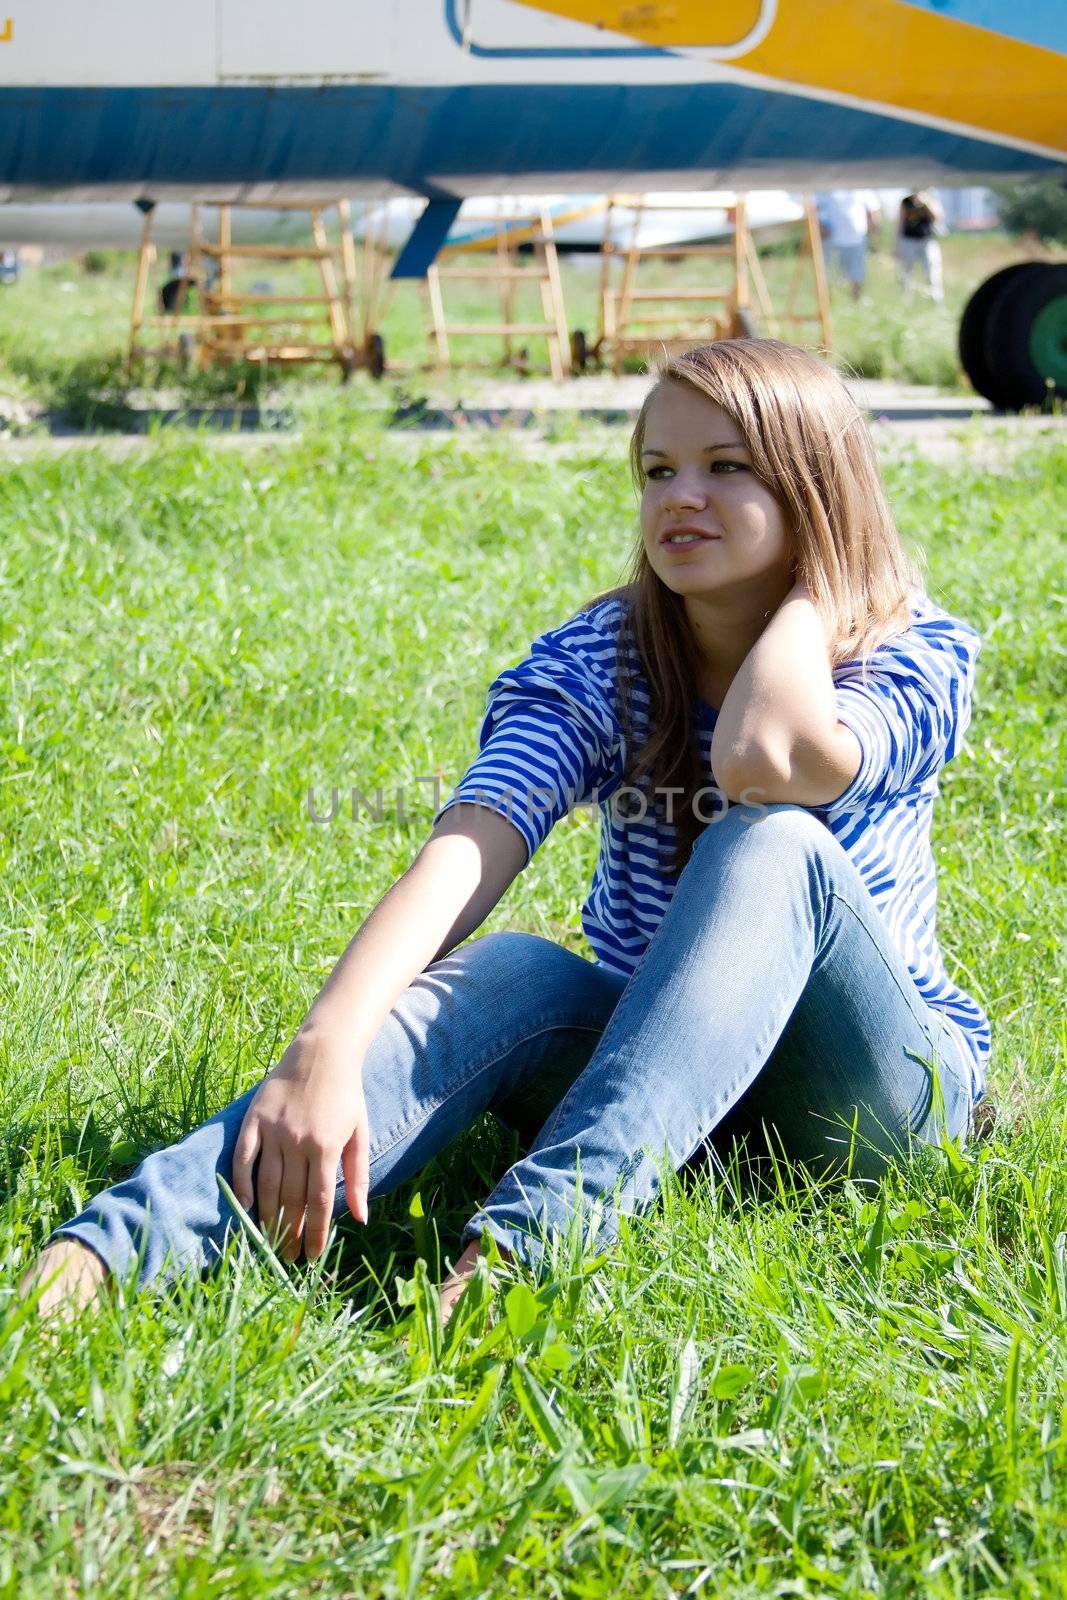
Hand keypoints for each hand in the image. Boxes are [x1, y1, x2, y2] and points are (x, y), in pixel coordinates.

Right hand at [232, 1026, 368, 1261]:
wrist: (322, 1052)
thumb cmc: (346, 1095)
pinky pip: (243, 1158)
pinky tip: (246, 1206)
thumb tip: (361, 1218)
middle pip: (291, 1198)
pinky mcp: (254, 1119)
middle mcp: (299, 1141)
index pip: (319, 1201)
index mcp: (327, 1146)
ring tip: (268, 1241)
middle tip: (286, 1257)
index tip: (311, 1256)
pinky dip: (242, 1184)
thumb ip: (359, 1176)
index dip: (315, 1233)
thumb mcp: (360, 1133)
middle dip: (290, 1232)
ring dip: (267, 1217)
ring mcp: (274, 1130)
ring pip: (267, 1184)